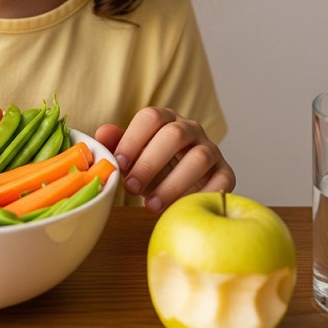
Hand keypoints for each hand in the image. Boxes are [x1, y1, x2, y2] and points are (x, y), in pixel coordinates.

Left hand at [95, 107, 234, 213]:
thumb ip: (117, 144)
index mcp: (165, 119)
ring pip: (198, 159)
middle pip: (173, 135)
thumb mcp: (132, 156)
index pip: (150, 117)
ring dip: (173, 183)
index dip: (133, 139)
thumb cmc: (152, 168)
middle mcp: (190, 129)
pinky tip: (182, 209)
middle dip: (149, 162)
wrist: (182, 187)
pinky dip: (202, 196)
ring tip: (151, 205)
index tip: (119, 163)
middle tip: (131, 187)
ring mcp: (211, 150)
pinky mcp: (226, 173)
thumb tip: (102, 134)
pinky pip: (221, 182)